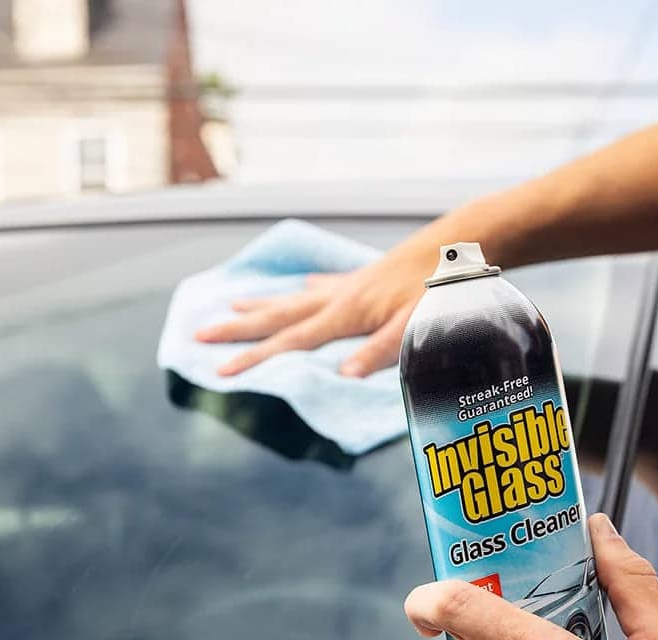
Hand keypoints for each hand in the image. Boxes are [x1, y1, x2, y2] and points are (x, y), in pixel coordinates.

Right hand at [193, 246, 430, 377]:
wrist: (458, 244)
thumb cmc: (441, 288)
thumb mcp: (417, 324)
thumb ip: (381, 351)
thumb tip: (344, 376)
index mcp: (345, 314)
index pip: (290, 342)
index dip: (253, 360)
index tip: (220, 372)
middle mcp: (338, 298)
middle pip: (277, 316)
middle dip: (237, 329)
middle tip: (199, 335)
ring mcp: (347, 286)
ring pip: (292, 298)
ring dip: (260, 305)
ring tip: (231, 306)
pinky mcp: (363, 279)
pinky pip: (321, 285)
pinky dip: (302, 289)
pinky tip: (298, 286)